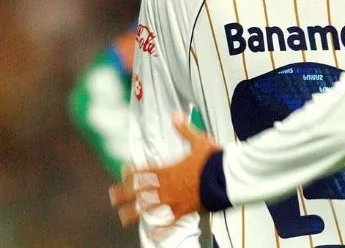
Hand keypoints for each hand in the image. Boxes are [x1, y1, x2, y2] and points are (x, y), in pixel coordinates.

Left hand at [109, 112, 220, 227]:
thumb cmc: (213, 159)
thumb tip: (175, 114)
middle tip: (112, 196)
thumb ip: (184, 130)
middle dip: (123, 194)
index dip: (131, 172)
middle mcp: (166, 186)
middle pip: (138, 192)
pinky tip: (151, 236)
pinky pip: (169, 224)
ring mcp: (173, 201)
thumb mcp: (198, 140)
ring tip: (123, 218)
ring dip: (133, 214)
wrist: (226, 176)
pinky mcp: (184, 212)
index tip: (124, 172)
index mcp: (167, 169)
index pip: (143, 171)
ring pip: (147, 210)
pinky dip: (159, 231)